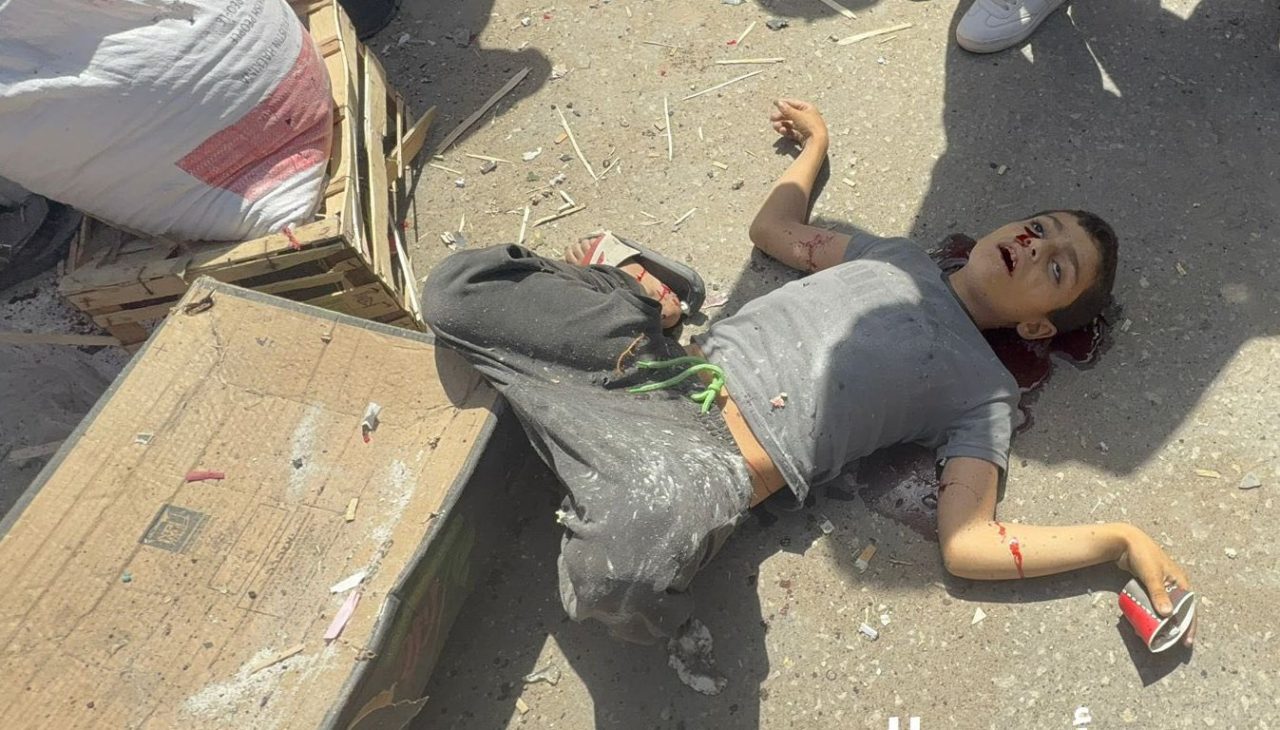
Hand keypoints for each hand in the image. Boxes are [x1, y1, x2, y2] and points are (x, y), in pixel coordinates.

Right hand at [769, 99, 827, 146]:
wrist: (817, 142)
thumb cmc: (809, 125)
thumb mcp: (797, 115)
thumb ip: (786, 109)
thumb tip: (778, 102)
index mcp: (809, 108)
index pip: (794, 104)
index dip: (784, 103)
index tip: (774, 103)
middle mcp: (808, 117)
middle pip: (791, 115)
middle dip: (781, 116)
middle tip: (771, 118)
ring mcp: (805, 127)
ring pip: (790, 124)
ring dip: (782, 124)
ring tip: (775, 127)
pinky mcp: (803, 137)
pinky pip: (792, 132)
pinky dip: (786, 131)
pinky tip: (781, 131)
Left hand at [1116, 527, 1196, 646]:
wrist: (1124, 540)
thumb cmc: (1143, 554)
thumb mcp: (1152, 575)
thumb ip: (1159, 593)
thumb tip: (1168, 614)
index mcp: (1180, 582)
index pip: (1189, 609)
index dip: (1188, 625)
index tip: (1185, 641)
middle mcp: (1173, 585)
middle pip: (1177, 610)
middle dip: (1172, 626)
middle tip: (1166, 640)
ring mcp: (1161, 585)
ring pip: (1163, 608)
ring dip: (1159, 621)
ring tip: (1153, 634)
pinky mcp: (1149, 585)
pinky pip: (1152, 603)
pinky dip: (1149, 612)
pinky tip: (1142, 620)